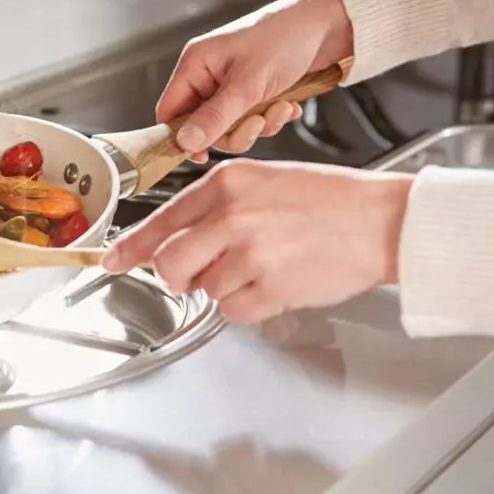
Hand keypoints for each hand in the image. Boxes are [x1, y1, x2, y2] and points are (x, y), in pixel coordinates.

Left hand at [100, 160, 413, 323]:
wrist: (381, 220)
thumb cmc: (328, 200)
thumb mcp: (262, 181)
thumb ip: (215, 205)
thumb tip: (171, 237)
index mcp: (226, 184)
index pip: (161, 222)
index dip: (131, 248)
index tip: (112, 262)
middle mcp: (231, 216)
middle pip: (170, 265)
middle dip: (181, 276)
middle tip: (204, 272)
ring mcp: (250, 253)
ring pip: (204, 290)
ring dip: (226, 287)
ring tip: (264, 266)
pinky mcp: (271, 287)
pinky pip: (233, 311)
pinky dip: (249, 307)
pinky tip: (276, 284)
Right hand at [161, 0, 352, 160]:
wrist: (328, 26)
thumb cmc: (284, 38)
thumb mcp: (247, 84)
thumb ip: (215, 117)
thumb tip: (184, 142)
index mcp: (195, 64)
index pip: (170, 110)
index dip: (181, 136)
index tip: (200, 154)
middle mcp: (209, 76)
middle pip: (203, 126)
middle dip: (234, 131)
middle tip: (257, 122)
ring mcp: (231, 86)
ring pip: (230, 128)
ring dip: (258, 125)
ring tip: (280, 107)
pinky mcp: (253, 94)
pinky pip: (251, 122)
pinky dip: (271, 119)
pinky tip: (287, 105)